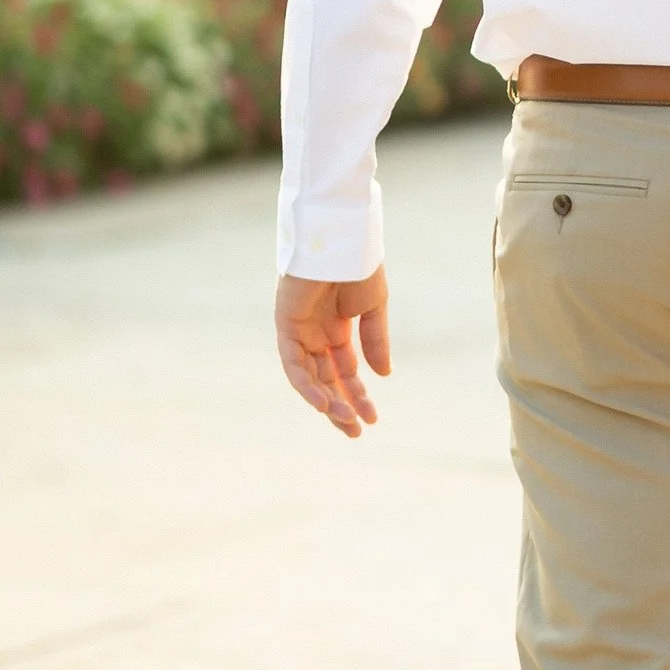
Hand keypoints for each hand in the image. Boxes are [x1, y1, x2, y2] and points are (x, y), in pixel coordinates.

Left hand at [275, 269, 389, 437]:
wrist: (342, 238)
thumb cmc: (359, 266)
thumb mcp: (373, 309)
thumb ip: (375, 342)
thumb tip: (383, 375)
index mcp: (337, 327)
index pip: (345, 371)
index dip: (358, 394)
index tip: (373, 418)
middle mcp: (316, 333)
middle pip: (327, 379)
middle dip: (342, 405)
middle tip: (357, 431)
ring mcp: (299, 331)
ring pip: (310, 377)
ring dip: (327, 401)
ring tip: (346, 422)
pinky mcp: (285, 326)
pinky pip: (294, 364)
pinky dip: (307, 386)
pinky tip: (325, 403)